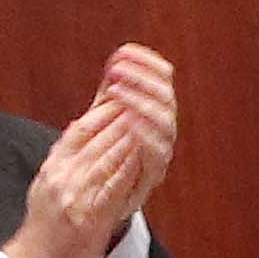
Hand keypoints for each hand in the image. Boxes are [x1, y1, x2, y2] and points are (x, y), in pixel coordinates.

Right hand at [1, 99, 153, 257]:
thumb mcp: (46, 183)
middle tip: (143, 99)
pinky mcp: (91, 217)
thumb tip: (80, 128)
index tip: (123, 96)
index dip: (103, 109)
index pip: (79, 129)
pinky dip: (128, 170)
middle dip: (122, 117)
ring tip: (147, 121)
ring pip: (106, 158)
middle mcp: (62, 177)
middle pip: (95, 139)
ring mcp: (76, 197)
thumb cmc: (42, 227)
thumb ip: (64, 157)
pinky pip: (113, 188)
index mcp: (53, 167)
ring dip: (129, 138)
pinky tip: (142, 158)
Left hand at [90, 44, 179, 188]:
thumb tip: (116, 58)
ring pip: (165, 122)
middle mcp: (164, 130)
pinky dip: (145, 134)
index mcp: (156, 112)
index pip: (162, 78)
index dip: (146, 62)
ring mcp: (160, 152)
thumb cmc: (101, 158)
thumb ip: (111, 92)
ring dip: (141, 102)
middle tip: (116, 71)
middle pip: (165, 97)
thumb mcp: (104, 122)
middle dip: (141, 79)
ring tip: (116, 91)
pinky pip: (156, 152)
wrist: (93, 207)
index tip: (124, 51)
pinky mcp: (153, 175)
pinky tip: (128, 121)